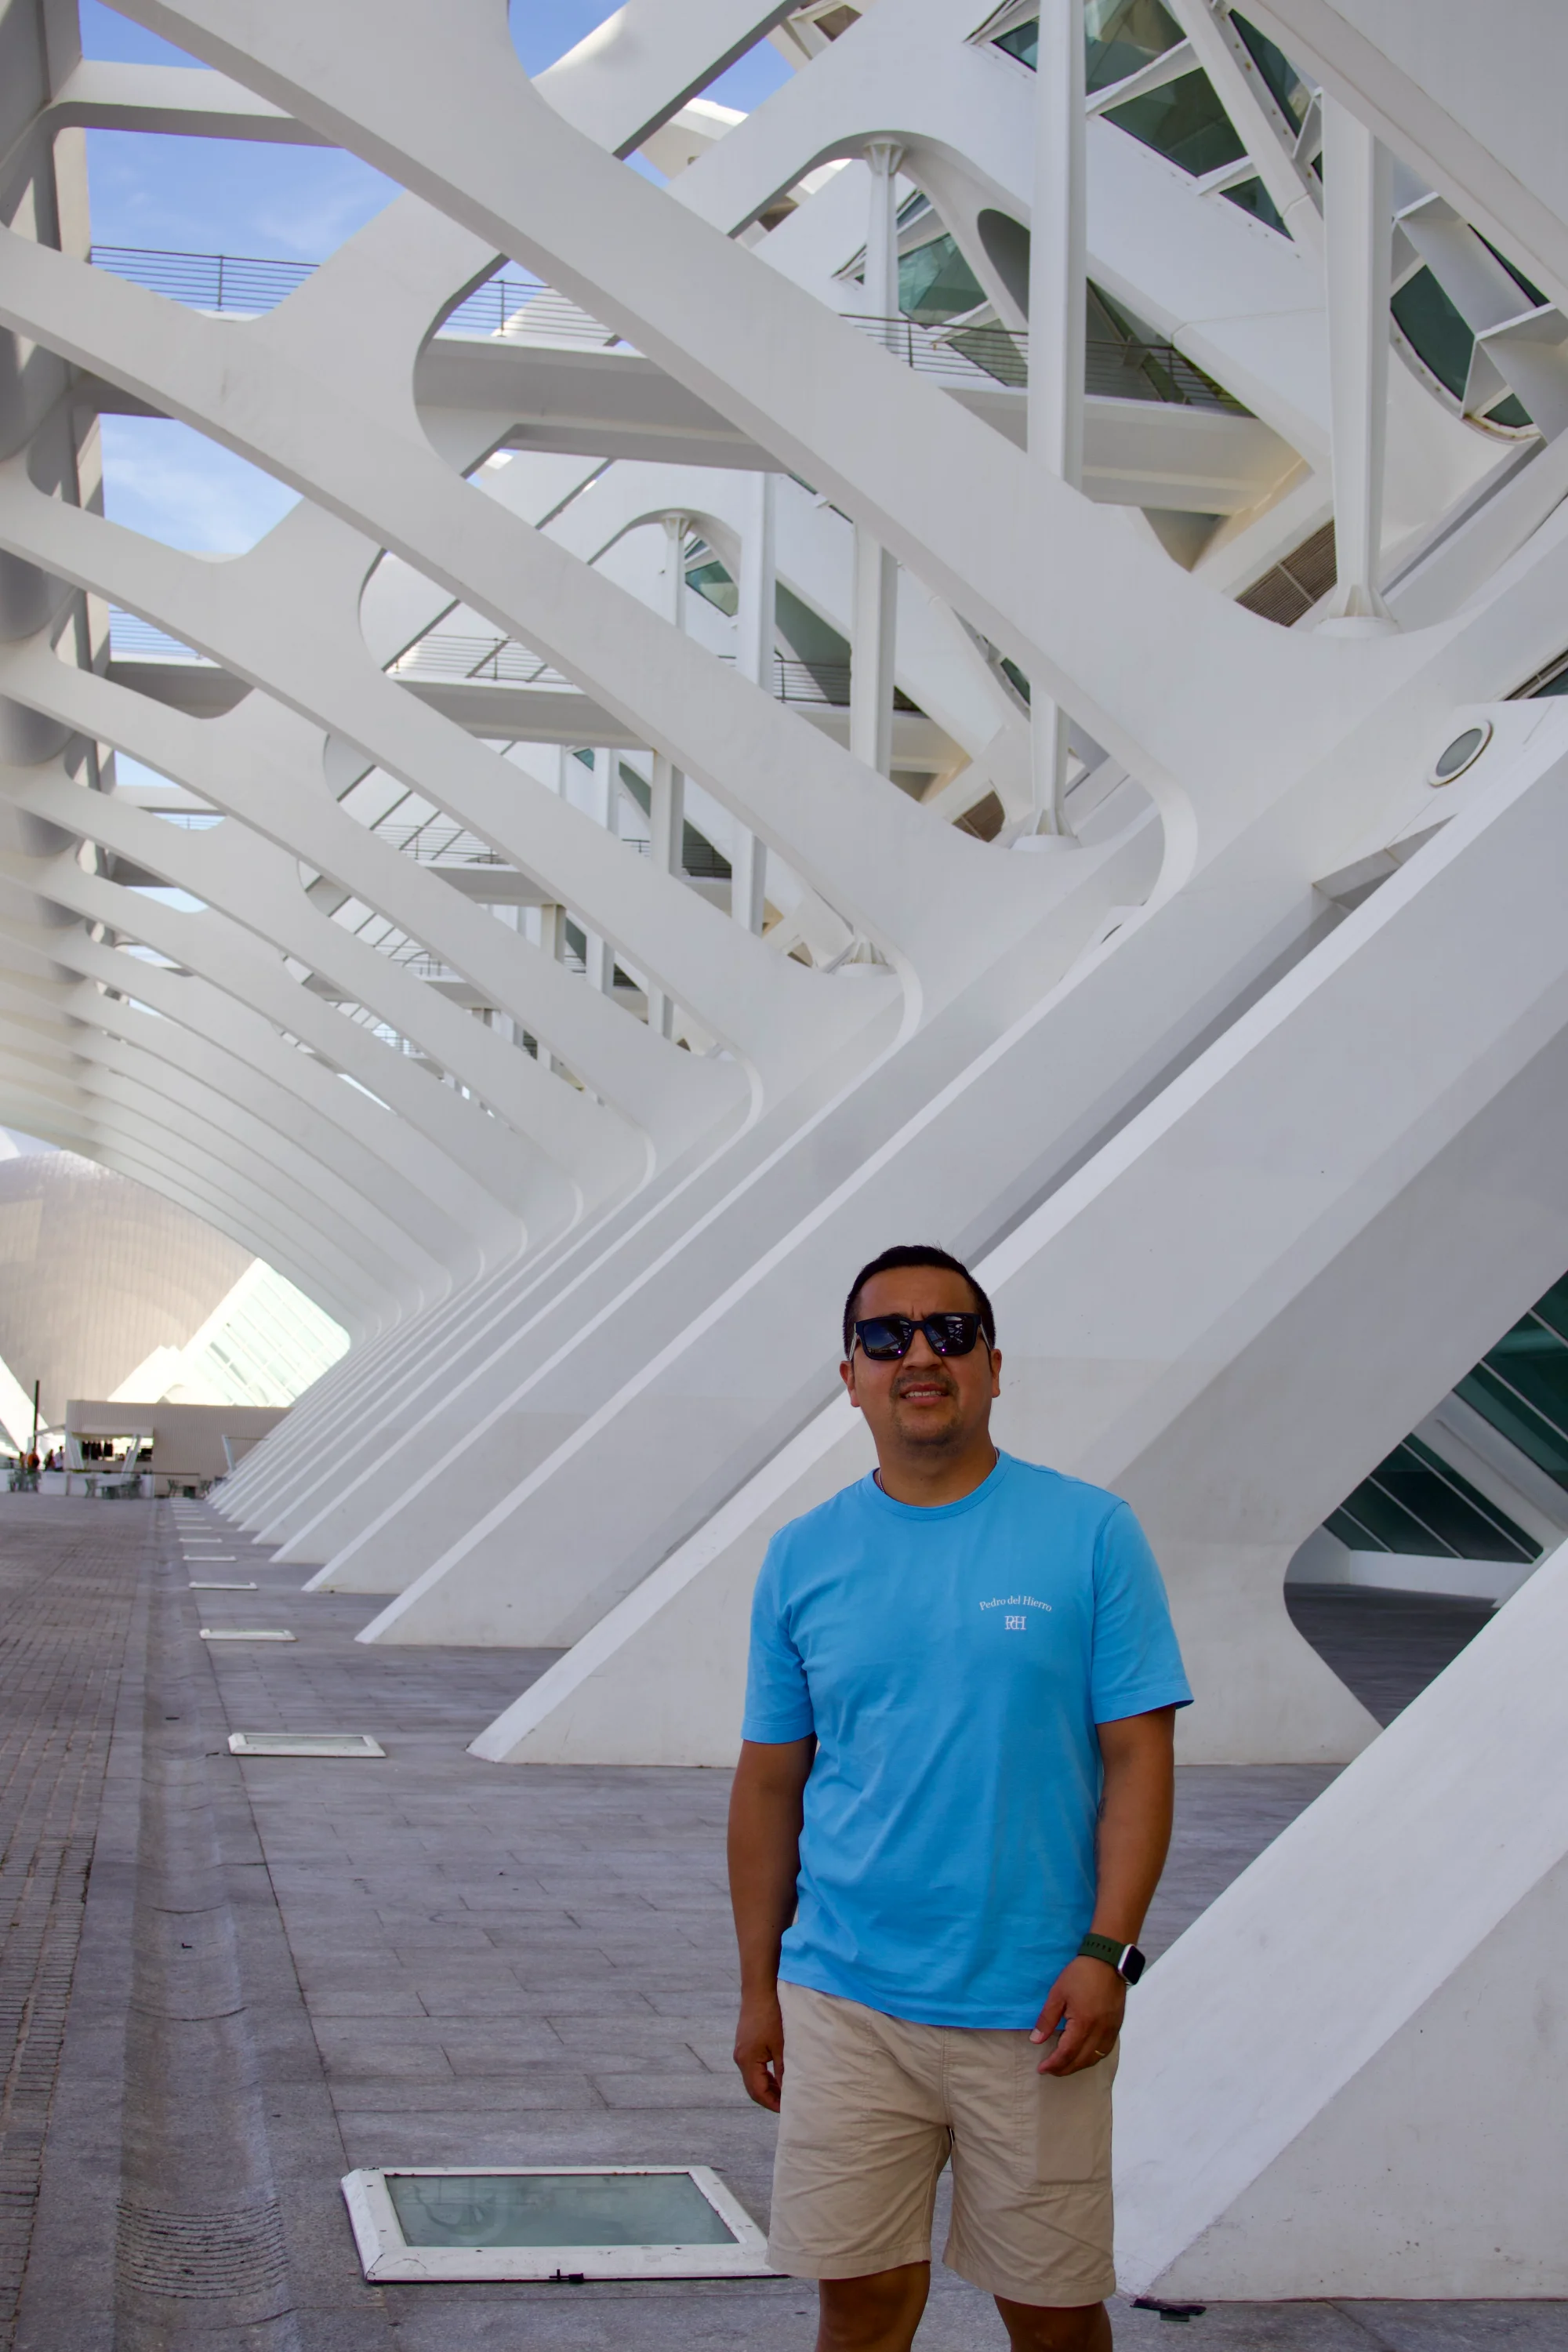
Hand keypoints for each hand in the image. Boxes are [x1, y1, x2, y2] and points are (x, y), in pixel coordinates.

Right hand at [733, 1988, 785, 2110]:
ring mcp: (741, 2050)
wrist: (760, 1988)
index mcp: (747, 2061)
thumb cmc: (772, 2014)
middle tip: (788, 2106)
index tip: (788, 2110)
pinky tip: (778, 2076)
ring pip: (753, 2078)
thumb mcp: (782, 2044)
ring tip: (786, 2093)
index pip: (758, 2093)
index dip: (773, 2104)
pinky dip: (765, 2076)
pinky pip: (753, 2067)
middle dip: (770, 2099)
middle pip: (753, 2088)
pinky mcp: (745, 2044)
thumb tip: (790, 2091)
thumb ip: (784, 2070)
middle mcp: (740, 2058)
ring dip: (768, 2087)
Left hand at [1029, 1957, 1125, 2075]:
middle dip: (1064, 2069)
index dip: (1054, 2064)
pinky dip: (1092, 2057)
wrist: (1108, 1961)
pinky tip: (1083, 2055)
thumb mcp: (1058, 1993)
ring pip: (1095, 2058)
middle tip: (1050, 2070)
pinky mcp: (1117, 2026)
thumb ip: (1047, 2019)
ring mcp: (1111, 2030)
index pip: (1067, 2053)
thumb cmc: (1080, 1975)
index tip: (1042, 2069)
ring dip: (1079, 2066)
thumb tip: (1036, 2040)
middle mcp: (1100, 2032)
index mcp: (1084, 2024)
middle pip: (1082, 2060)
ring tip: (1064, 2065)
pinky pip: (1105, 2050)